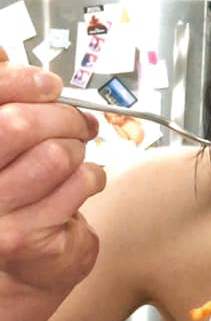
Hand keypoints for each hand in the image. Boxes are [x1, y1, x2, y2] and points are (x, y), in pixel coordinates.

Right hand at [0, 47, 106, 291]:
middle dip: (62, 118)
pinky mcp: (22, 238)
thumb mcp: (8, 145)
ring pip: (55, 155)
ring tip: (74, 161)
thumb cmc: (18, 194)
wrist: (24, 264)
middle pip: (20, 124)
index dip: (21, 81)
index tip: (49, 84)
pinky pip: (78, 185)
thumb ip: (5, 104)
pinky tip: (82, 185)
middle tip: (79, 125)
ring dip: (78, 152)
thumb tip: (3, 56)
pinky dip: (92, 177)